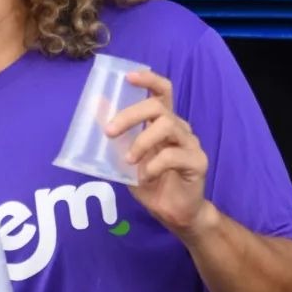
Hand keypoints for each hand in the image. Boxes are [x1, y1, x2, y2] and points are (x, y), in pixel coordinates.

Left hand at [105, 71, 212, 238]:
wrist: (175, 213)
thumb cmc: (151, 182)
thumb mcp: (125, 157)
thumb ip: (115, 135)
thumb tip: (94, 108)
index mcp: (164, 123)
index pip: (162, 91)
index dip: (148, 80)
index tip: (128, 77)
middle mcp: (179, 128)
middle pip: (158, 107)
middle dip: (130, 115)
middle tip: (109, 132)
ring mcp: (190, 144)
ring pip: (167, 126)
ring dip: (142, 142)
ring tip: (129, 160)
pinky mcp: (197, 162)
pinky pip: (174, 156)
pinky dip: (154, 165)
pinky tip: (146, 177)